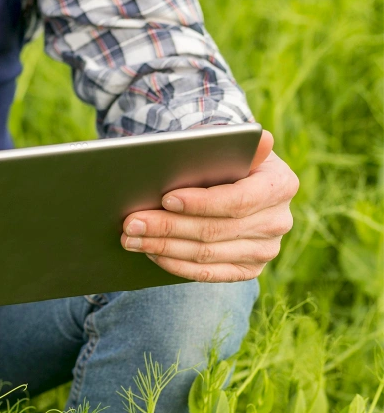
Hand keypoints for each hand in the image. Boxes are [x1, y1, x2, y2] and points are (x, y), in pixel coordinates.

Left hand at [121, 129, 298, 281]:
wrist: (233, 187)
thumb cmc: (224, 162)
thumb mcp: (228, 146)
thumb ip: (233, 143)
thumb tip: (260, 138)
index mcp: (281, 185)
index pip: (238, 200)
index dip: (200, 203)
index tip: (165, 199)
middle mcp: (278, 221)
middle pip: (214, 230)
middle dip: (167, 227)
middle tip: (131, 222)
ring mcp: (265, 250)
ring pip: (206, 254)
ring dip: (162, 247)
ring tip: (131, 238)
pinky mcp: (248, 270)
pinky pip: (207, 274)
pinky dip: (174, 264)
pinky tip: (150, 253)